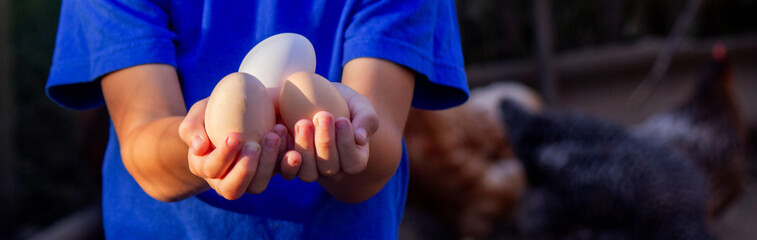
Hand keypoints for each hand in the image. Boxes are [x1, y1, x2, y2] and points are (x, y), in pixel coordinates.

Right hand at [178, 98, 293, 199]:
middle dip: (245, 169)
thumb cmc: (211, 113)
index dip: (223, 155)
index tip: (235, 135)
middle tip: (255, 145)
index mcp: (204, 166)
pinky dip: (287, 162)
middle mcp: (224, 179)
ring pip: (257, 185)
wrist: (237, 113)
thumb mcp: (198, 115)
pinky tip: (291, 142)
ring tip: (274, 136)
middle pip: (233, 188)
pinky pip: (280, 174)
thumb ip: (191, 128)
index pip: (212, 168)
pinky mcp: (271, 172)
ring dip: (268, 164)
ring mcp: (249, 178)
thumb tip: (199, 147)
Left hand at [284, 83, 378, 181]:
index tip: (341, 119)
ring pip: (308, 172)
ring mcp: (312, 171)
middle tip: (322, 115)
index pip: (353, 161)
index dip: (346, 143)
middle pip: (329, 167)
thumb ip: (367, 120)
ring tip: (303, 122)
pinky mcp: (292, 166)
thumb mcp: (361, 106)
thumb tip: (361, 138)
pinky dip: (283, 154)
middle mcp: (333, 171)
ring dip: (304, 148)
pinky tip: (282, 130)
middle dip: (325, 142)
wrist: (320, 100)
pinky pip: (287, 170)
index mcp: (355, 161)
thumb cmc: (346, 103)